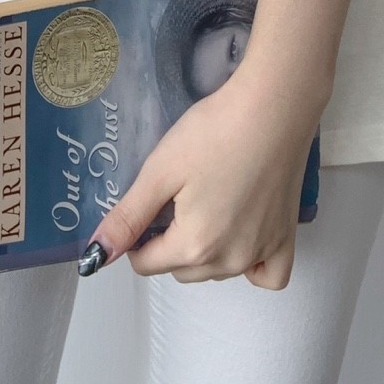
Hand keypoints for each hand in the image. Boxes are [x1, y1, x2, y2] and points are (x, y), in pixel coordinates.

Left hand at [80, 65, 319, 289]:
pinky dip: (252, 267)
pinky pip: (267, 275)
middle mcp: (230, 262)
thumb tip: (96, 256)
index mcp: (195, 246)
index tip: (146, 204)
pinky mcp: (287, 238)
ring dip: (203, 251)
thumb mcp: (161, 170)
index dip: (136, 237)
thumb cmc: (213, 132)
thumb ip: (129, 216)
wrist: (272, 108)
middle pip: (182, 269)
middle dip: (168, 243)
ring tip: (205, 202)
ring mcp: (262, 253)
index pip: (147, 263)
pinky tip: (241, 237)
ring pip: (217, 271)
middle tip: (174, 197)